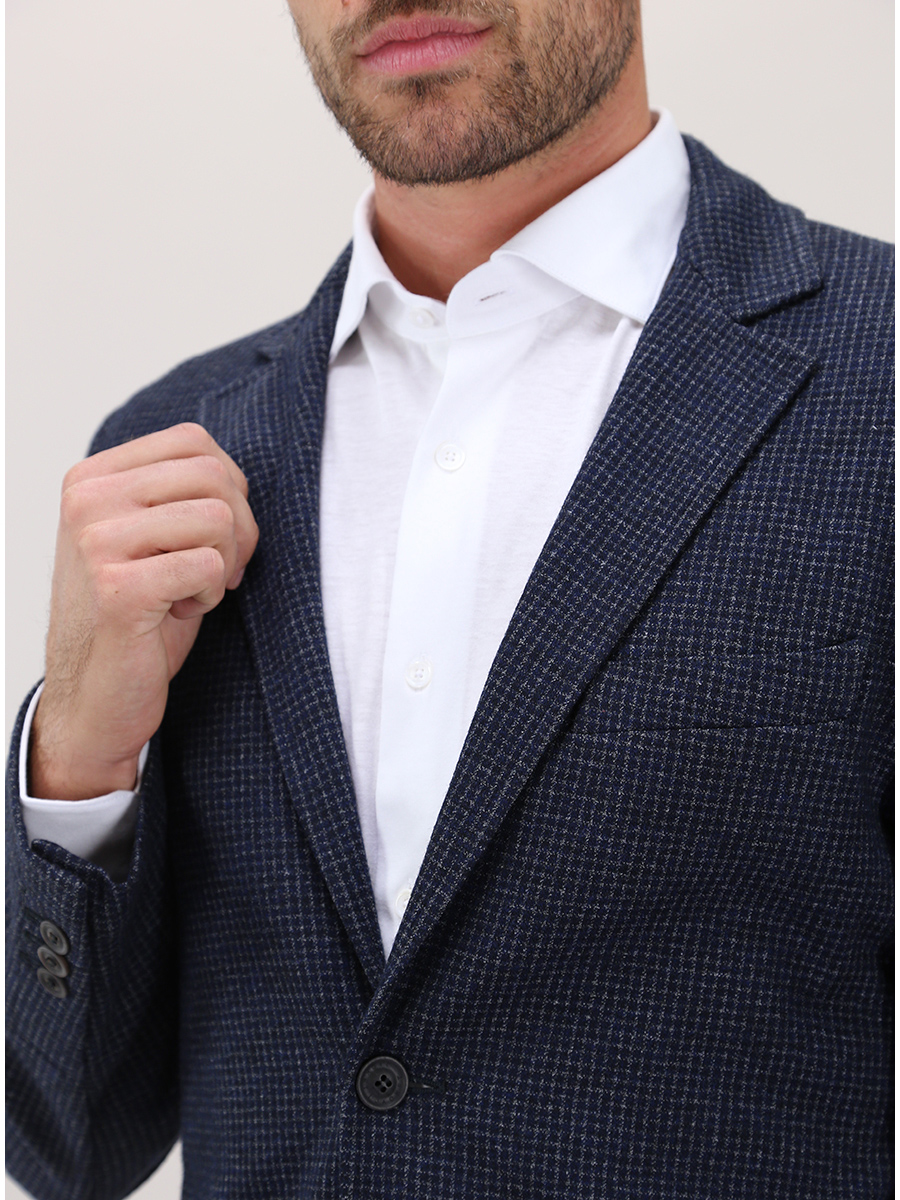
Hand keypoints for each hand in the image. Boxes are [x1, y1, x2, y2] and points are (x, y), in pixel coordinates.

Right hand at [29, 423, 258, 799]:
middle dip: (239, 529)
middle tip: (218, 572)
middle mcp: (87, 499)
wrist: (96, 697)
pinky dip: (211, 595)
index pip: (193, 441)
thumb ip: (181, 493)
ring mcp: (97, 540)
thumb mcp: (154, 538)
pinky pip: (208, 565)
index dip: (229, 489)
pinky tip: (177, 613)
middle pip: (213, 476)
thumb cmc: (138, 616)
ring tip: (190, 592)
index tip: (217, 536)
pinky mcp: (118, 587)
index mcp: (93, 477)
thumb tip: (236, 474)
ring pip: (217, 517)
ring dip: (223, 564)